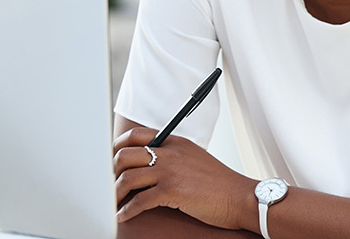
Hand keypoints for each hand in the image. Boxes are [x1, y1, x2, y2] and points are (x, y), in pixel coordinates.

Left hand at [113, 127, 256, 229]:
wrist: (241, 197)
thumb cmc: (220, 183)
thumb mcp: (194, 158)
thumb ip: (173, 156)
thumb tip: (149, 164)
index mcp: (174, 142)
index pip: (136, 135)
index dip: (118, 146)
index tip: (110, 159)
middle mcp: (169, 153)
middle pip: (125, 155)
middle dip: (111, 171)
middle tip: (108, 183)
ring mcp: (170, 171)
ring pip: (128, 177)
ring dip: (115, 192)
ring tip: (112, 201)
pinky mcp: (172, 191)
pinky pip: (140, 200)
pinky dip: (128, 210)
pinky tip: (124, 215)